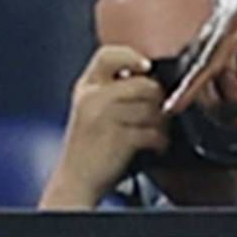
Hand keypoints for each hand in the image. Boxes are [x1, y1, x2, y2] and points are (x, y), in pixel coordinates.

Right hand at [44, 45, 171, 208]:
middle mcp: (92, 98)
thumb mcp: (91, 109)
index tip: (146, 66)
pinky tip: (154, 146)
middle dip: (158, 100)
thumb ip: (114, 90)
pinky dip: (159, 141)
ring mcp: (104, 117)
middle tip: (158, 114)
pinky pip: (152, 132)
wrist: (75, 180)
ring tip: (155, 133)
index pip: (108, 55)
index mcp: (85, 88)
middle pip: (144, 84)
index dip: (131, 56)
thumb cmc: (89, 147)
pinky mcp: (118, 138)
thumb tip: (151, 79)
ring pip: (152, 108)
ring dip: (161, 124)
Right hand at [165, 0, 236, 121]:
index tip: (169, 108)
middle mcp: (213, 42)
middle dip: (236, 106)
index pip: (202, 67)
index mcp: (224, 31)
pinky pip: (226, 78)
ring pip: (218, 87)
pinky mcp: (222, 47)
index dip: (187, 90)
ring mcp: (216, 46)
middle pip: (208, 89)